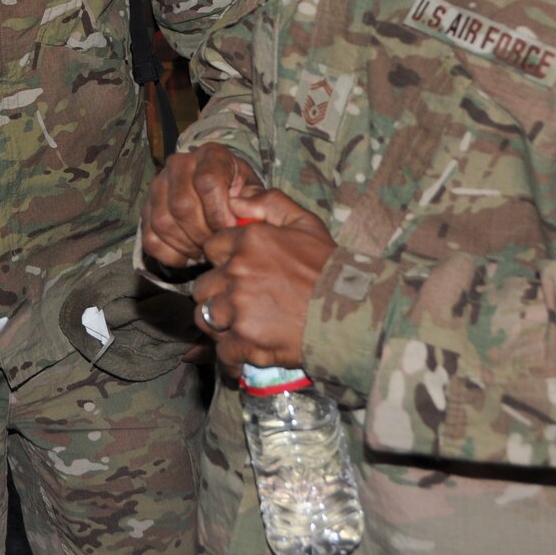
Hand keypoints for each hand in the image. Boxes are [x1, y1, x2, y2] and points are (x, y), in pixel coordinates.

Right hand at [142, 145, 262, 268]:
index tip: (230, 231)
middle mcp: (179, 164)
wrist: (220, 196)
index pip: (207, 182)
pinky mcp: (146, 208)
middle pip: (182, 205)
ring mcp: (159, 185)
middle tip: (217, 246)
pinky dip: (170, 255)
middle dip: (202, 234)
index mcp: (211, 155)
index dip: (219, 213)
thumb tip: (243, 214)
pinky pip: (149, 238)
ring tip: (204, 251)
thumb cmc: (240, 195)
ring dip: (186, 245)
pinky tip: (188, 256)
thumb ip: (256, 202)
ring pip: (163, 222)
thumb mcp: (254, 192)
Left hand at [193, 188, 336, 373]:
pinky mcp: (245, 340)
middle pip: (202, 286)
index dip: (222, 261)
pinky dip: (232, 355)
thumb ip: (270, 203)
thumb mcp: (306, 223)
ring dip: (219, 324)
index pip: (210, 248)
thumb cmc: (330, 267)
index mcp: (248, 241)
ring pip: (205, 317)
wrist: (352, 312)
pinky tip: (246, 352)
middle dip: (217, 294)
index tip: (236, 272)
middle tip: (238, 302)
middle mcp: (238, 272)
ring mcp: (238, 308)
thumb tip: (236, 199)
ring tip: (240, 326)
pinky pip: (222, 351)